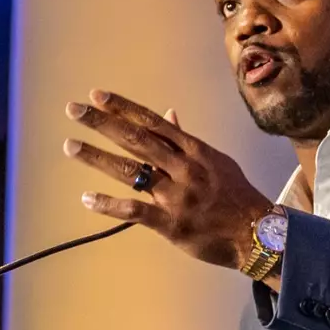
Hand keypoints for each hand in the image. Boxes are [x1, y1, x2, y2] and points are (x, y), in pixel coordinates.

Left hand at [63, 90, 271, 270]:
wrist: (258, 233)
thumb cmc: (235, 196)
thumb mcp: (215, 161)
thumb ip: (186, 140)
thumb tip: (168, 114)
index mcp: (194, 150)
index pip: (152, 122)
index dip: (123, 107)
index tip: (97, 95)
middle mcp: (183, 168)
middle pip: (136, 139)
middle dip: (102, 123)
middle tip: (74, 109)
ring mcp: (176, 195)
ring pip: (130, 171)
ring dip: (97, 157)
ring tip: (71, 145)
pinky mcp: (171, 223)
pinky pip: (134, 210)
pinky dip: (108, 204)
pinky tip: (87, 198)